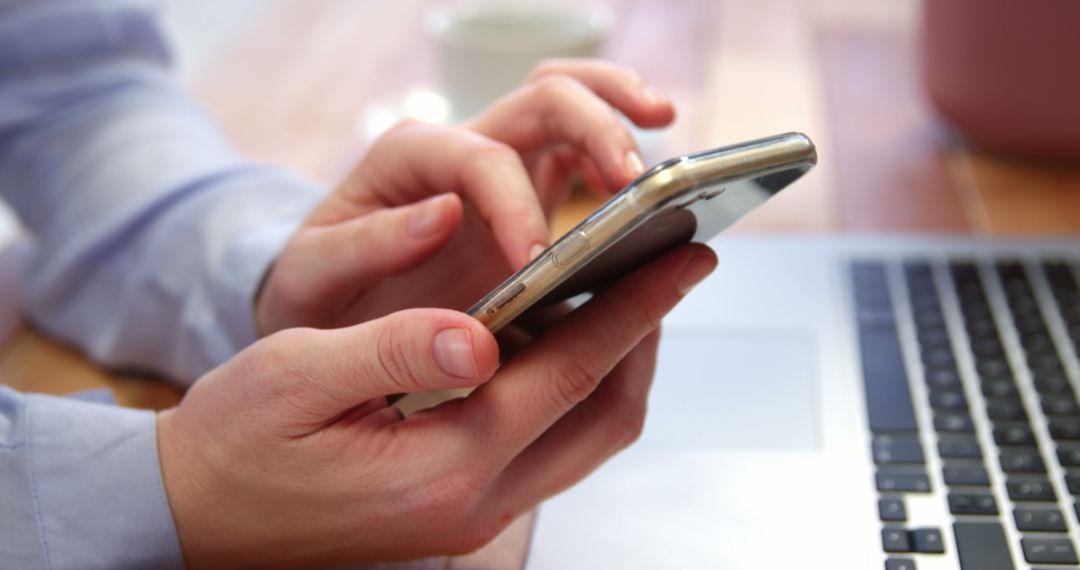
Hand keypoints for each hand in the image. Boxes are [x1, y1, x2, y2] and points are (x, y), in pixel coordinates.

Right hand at [159, 244, 715, 567]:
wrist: (198, 520)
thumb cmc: (235, 445)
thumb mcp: (293, 379)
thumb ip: (392, 352)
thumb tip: (479, 332)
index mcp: (443, 466)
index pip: (566, 374)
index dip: (632, 310)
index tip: (684, 257)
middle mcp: (476, 500)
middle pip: (603, 416)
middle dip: (647, 338)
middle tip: (671, 267)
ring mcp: (475, 511)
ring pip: (587, 437)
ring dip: (616, 365)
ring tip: (628, 295)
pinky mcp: (463, 506)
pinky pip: (551, 445)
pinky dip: (574, 389)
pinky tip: (559, 341)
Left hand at [255, 60, 675, 333]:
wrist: (324, 302)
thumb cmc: (319, 292)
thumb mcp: (313, 276)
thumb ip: (365, 245)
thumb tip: (445, 214)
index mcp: (408, 160)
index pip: (481, 161)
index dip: (517, 207)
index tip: (539, 264)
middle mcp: (460, 146)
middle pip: (542, 98)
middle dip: (595, 128)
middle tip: (635, 182)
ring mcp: (498, 160)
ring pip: (569, 97)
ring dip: (618, 108)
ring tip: (664, 135)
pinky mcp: (526, 187)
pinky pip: (579, 146)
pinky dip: (617, 141)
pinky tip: (649, 167)